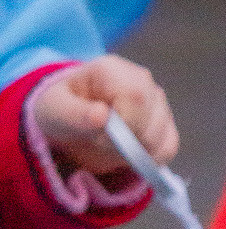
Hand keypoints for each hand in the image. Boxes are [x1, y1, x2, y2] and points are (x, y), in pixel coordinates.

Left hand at [31, 58, 178, 178]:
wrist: (68, 118)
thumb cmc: (61, 109)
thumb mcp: (54, 111)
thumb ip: (75, 114)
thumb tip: (101, 116)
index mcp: (113, 69)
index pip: (136, 97)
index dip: (122, 125)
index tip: (98, 136)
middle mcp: (141, 79)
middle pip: (152, 120)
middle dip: (125, 143)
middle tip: (98, 142)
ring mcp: (156, 100)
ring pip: (160, 137)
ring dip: (133, 152)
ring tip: (107, 145)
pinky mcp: (165, 121)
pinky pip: (168, 148)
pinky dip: (148, 159)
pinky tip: (126, 153)